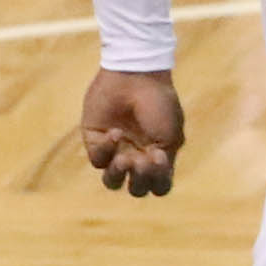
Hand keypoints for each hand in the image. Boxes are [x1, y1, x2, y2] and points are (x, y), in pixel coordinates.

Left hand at [81, 69, 184, 196]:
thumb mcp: (170, 134)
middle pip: (136, 188)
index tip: (160, 159)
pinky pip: (97, 159)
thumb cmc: (159, 104)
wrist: (136, 77)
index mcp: (158, 156)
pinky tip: (115, 132)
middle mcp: (136, 156)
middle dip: (139, 180)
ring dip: (119, 174)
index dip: (159, 181)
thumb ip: (162, 162)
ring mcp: (115, 150)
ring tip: (125, 159)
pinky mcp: (95, 141)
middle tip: (142, 161)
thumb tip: (150, 177)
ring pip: (112, 181)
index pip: (158, 184)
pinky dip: (107, 149)